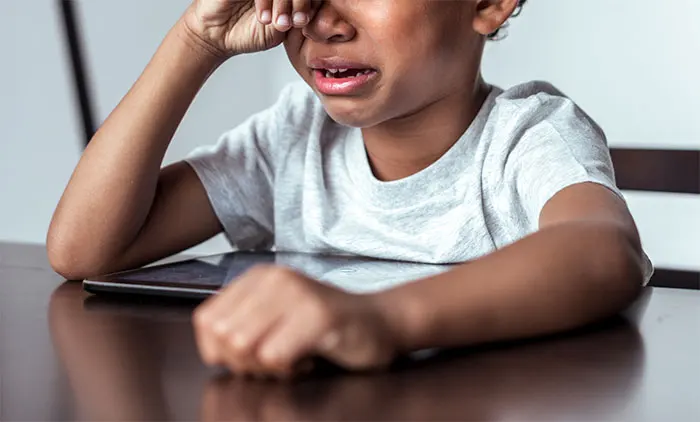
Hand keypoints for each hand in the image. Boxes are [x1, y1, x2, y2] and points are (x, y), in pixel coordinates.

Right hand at [182, 0, 319, 56]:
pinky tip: (264, 17)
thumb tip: (311, 12)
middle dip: (301, 2)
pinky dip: (265, 2)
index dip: (309, 3)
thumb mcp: (278, 30)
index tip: (304, 22)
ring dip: (283, 3)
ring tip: (278, 23)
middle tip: (296, 22)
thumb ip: (295, 19)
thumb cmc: (248, 33)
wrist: (217, 36)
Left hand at [193, 265, 398, 377]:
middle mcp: (275, 278)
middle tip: (274, 360)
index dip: (221, 351)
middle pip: (223, 336)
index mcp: (258, 277)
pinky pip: (274, 356)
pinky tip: (306, 360)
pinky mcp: (318, 315)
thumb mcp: (276, 315)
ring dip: (265, 366)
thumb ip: (242, 322)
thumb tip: (212, 348)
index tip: (251, 355)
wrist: (382, 322)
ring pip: (242, 346)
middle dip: (243, 362)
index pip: (206, 321)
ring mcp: (297, 294)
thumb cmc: (328, 326)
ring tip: (290, 358)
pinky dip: (287, 370)